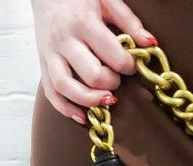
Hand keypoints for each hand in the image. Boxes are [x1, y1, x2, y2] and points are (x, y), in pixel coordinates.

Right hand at [31, 0, 156, 123]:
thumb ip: (129, 21)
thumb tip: (150, 43)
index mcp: (83, 22)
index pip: (112, 55)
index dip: (127, 65)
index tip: (131, 64)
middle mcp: (64, 40)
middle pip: (92, 75)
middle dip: (111, 82)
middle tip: (117, 77)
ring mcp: (50, 54)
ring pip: (67, 88)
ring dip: (90, 101)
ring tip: (107, 100)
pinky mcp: (42, 64)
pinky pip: (51, 93)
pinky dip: (66, 109)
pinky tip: (83, 116)